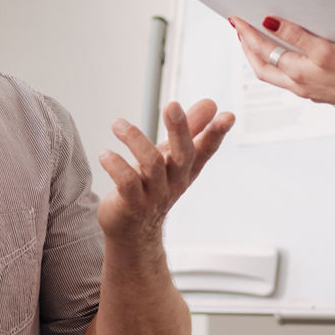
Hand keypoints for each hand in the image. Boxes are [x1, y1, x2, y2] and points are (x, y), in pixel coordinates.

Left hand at [97, 99, 233, 246]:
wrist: (133, 230)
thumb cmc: (154, 186)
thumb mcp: (172, 157)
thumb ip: (190, 129)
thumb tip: (211, 103)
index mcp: (187, 168)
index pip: (206, 149)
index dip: (217, 133)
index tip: (228, 115)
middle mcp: (175, 181)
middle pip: (184, 154)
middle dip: (180, 128)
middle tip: (172, 104)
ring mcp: (155, 195)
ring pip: (152, 163)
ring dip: (134, 138)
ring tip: (117, 124)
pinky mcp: (133, 204)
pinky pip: (127, 181)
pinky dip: (115, 163)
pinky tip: (105, 154)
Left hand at [232, 15, 334, 109]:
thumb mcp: (325, 48)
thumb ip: (295, 35)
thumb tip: (269, 23)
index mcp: (297, 73)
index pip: (262, 51)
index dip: (247, 34)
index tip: (236, 19)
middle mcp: (299, 85)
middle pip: (262, 67)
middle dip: (248, 48)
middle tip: (241, 31)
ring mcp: (309, 91)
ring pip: (275, 75)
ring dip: (263, 58)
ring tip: (257, 42)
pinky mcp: (321, 92)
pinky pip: (290, 79)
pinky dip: (281, 65)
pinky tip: (286, 58)